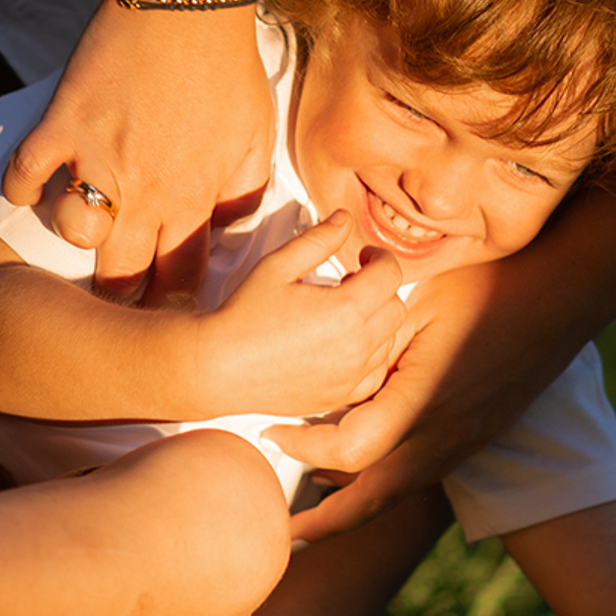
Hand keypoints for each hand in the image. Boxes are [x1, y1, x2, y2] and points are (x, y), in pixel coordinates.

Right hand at [1, 1, 272, 300]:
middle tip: (119, 283)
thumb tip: (228, 232)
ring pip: (75, 235)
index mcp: (195, 199)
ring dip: (76, 236)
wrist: (188, 2)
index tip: (162, 302)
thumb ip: (245, 193)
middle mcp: (146, 191)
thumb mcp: (257, 137)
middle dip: (121, 292)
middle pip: (122, 276)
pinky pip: (24, 178)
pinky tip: (35, 187)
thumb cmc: (228, 67)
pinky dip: (23, 188)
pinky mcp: (62, 125)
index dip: (170, 303)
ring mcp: (99, 159)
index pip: (178, 283)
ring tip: (84, 226)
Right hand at [199, 213, 411, 416]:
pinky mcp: (339, 396)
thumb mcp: (278, 265)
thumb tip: (344, 219)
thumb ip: (317, 239)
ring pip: (390, 340)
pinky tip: (344, 344)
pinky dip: (370, 355)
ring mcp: (349, 376)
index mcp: (345, 309)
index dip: (380, 258)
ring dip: (376, 320)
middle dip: (380, 288)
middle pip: (397, 308)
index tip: (363, 256)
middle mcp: (356, 346)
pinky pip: (376, 373)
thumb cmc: (244, 315)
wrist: (218, 367)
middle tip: (352, 282)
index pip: (391, 275)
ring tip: (343, 312)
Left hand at [271, 259, 574, 539]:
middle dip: (326, 522)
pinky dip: (385, 483)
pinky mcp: (474, 437)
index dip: (304, 450)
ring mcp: (463, 443)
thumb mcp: (418, 302)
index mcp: (422, 403)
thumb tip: (320, 350)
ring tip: (316, 510)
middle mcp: (443, 437)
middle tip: (286, 529)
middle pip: (373, 501)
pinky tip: (363, 470)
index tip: (272, 432)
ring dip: (355, 506)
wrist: (559, 300)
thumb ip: (372, 335)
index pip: (349, 451)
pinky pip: (420, 474)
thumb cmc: (488, 289)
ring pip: (398, 493)